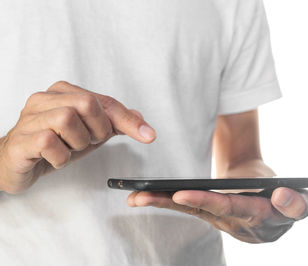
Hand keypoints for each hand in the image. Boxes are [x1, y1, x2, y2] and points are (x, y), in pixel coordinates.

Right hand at [0, 81, 155, 193]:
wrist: (14, 163)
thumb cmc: (52, 144)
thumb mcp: (88, 134)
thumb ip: (112, 124)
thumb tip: (139, 119)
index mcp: (64, 92)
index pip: (104, 101)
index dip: (128, 120)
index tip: (148, 135)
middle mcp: (45, 99)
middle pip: (88, 103)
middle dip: (98, 130)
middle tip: (89, 142)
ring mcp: (29, 118)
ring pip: (68, 120)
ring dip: (77, 143)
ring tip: (69, 149)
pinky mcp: (20, 140)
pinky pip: (50, 143)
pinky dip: (61, 157)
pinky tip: (55, 158)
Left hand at [126, 161, 307, 242]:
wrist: (271, 196)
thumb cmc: (285, 194)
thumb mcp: (302, 199)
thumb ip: (298, 204)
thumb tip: (282, 197)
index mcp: (260, 217)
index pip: (238, 209)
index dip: (212, 201)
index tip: (182, 194)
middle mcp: (236, 223)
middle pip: (207, 210)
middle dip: (181, 202)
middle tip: (154, 194)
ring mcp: (221, 220)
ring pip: (191, 210)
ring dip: (163, 202)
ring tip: (136, 196)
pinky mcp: (211, 213)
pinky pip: (187, 207)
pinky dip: (164, 201)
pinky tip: (139, 196)